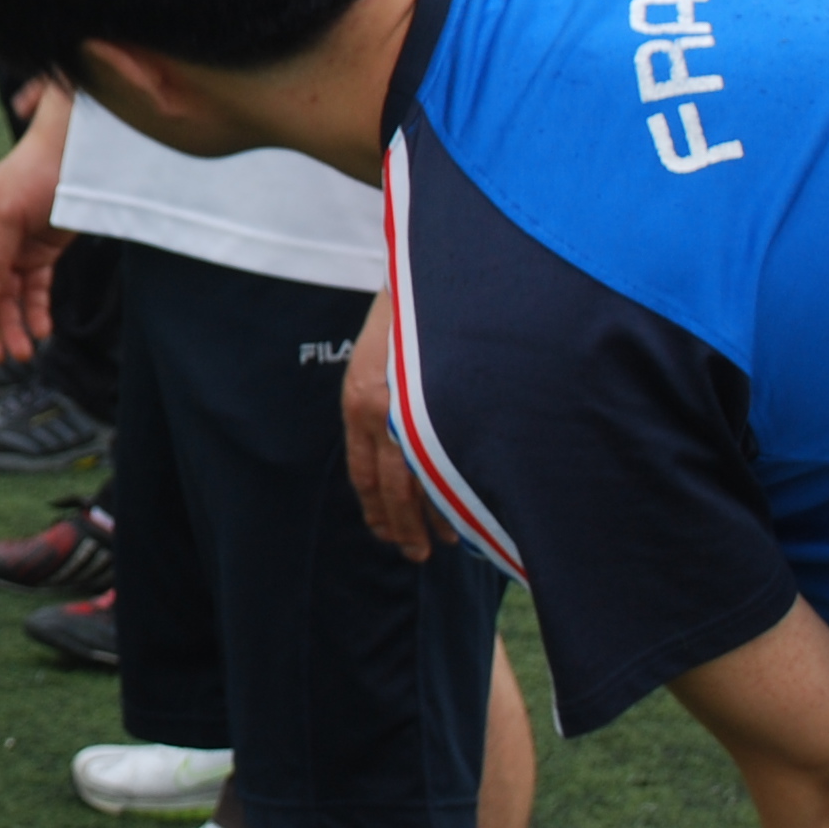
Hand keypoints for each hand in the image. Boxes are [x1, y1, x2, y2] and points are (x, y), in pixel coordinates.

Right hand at [0, 89, 75, 365]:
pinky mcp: (41, 254)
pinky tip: (42, 330)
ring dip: (14, 325)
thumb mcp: (6, 214)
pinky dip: (37, 310)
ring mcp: (15, 250)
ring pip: (10, 297)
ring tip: (24, 353)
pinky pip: (35, 290)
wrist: (72, 156)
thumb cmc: (31, 175)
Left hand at [343, 286, 433, 559]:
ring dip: (435, 519)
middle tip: (418, 554)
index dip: (376, 509)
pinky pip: (452, 463)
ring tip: (448, 542)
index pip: (363, 473)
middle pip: (390, 489)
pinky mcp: (446, 406)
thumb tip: (406, 450)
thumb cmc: (416, 317)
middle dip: (404, 527)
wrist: (437, 273)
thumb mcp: (387, 359)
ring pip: (422, 484)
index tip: (386, 533)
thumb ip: (391, 403)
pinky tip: (470, 511)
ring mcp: (413, 410)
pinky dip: (459, 493)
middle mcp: (378, 411)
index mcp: (358, 402)